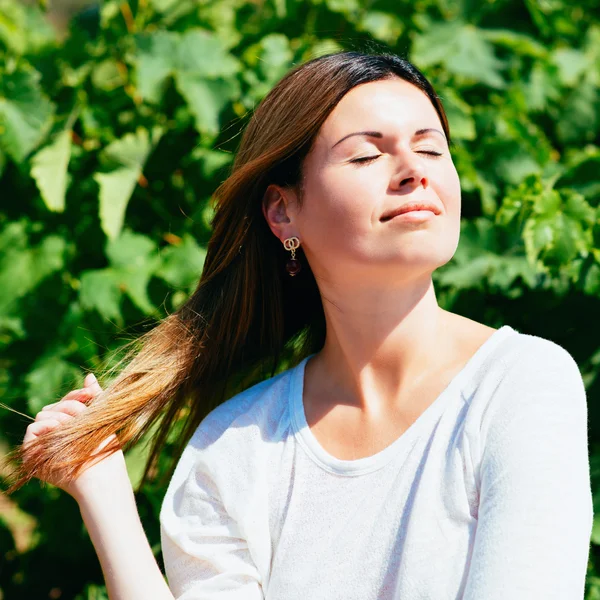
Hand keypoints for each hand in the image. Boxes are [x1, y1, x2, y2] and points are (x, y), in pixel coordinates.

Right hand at [23, 373, 128, 501]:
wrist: (102, 474)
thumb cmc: (105, 449)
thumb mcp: (100, 417)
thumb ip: (94, 397)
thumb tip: (89, 376)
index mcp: (69, 428)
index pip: (64, 403)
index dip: (75, 395)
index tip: (90, 393)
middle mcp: (54, 436)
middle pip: (52, 407)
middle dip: (70, 405)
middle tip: (83, 413)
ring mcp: (43, 445)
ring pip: (43, 414)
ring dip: (62, 414)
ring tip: (76, 424)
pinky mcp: (33, 455)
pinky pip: (33, 428)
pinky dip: (48, 424)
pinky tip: (63, 428)